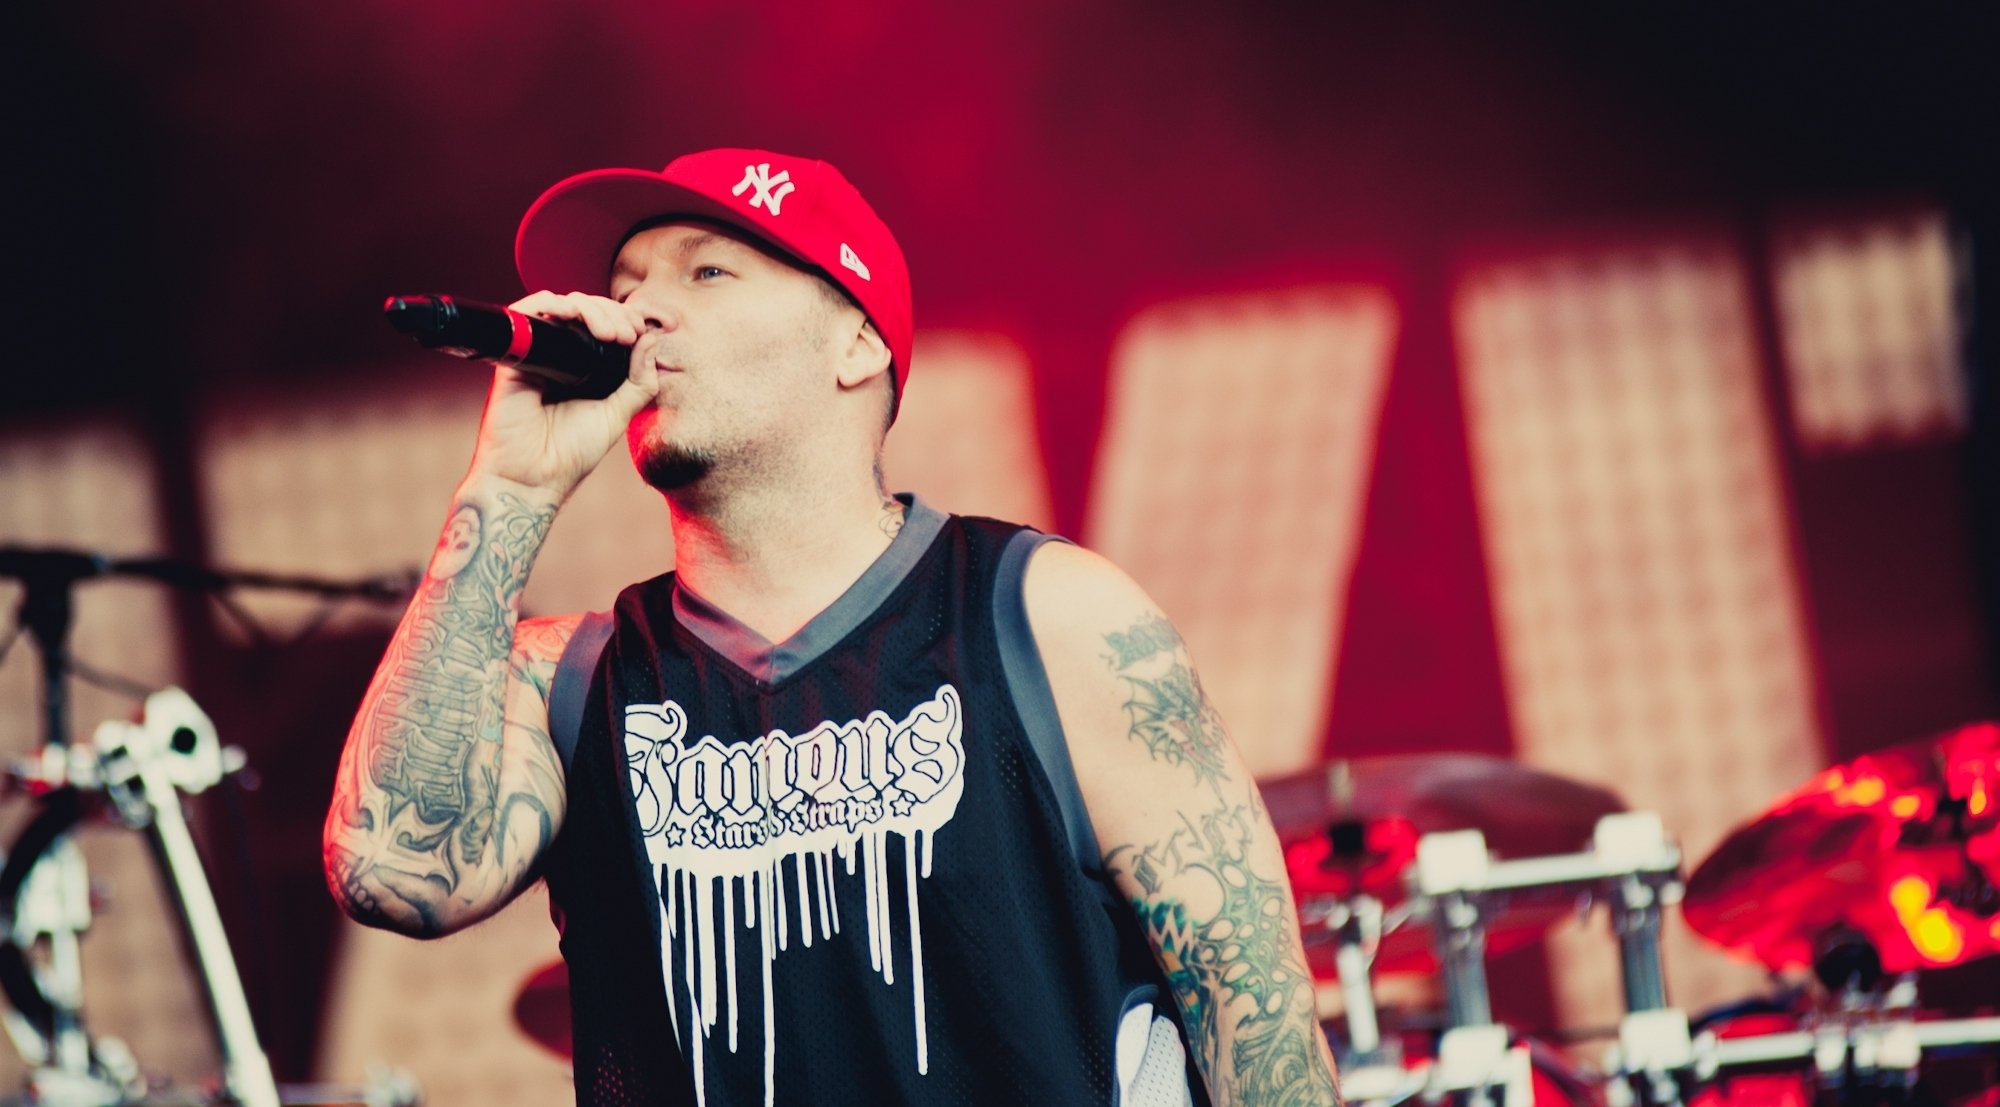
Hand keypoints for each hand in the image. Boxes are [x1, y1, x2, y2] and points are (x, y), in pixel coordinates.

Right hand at [463, 291, 661, 499]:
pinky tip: (574, 316)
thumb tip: (652, 341)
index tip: (643, 331)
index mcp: (582, 368)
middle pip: (583, 310)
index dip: (624, 318)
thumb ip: (639, 382)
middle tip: (629, 333)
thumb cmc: (571, 454)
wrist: (534, 479)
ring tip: (612, 332)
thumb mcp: (618, 415)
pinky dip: (550, 305)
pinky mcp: (513, 358)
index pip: (602, 324)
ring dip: (590, 308)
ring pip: (560, 306)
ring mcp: (536, 355)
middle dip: (612, 312)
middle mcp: (558, 357)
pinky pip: (525, 314)